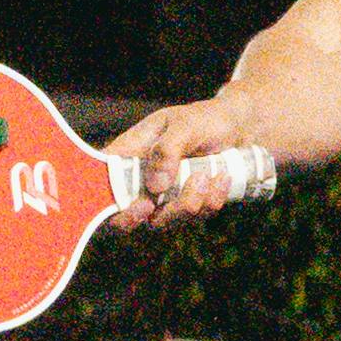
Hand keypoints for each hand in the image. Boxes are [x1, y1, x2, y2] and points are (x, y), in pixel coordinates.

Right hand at [112, 97, 269, 225]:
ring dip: (190, 202)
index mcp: (128, 155)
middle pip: (126, 216)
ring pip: (164, 220)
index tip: (141, 205)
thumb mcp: (184, 125)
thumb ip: (166, 150)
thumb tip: (155, 187)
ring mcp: (162, 196)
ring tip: (208, 175)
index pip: (102, 184)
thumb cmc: (203, 120)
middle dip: (151, 216)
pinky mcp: (186, 204)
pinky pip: (193, 216)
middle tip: (170, 203)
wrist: (238, 128)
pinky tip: (221, 177)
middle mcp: (140, 180)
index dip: (108, 204)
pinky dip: (210, 200)